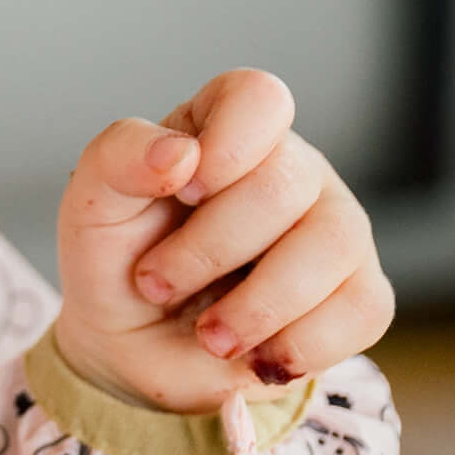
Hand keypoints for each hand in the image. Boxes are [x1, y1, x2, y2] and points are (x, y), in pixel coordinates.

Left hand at [52, 69, 391, 414]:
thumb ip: (119, 159)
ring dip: (255, 307)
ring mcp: (335, 230)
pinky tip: (254, 355)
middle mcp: (294, 170)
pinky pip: (363, 309)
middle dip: (207, 251)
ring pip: (333, 246)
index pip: (260, 98)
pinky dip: (298, 345)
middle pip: (284, 185)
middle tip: (157, 284)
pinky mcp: (360, 294)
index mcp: (229, 129)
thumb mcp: (92, 205)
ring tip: (208, 334)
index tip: (181, 194)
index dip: (225, 145)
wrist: (130, 348)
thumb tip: (179, 154)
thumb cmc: (116, 261)